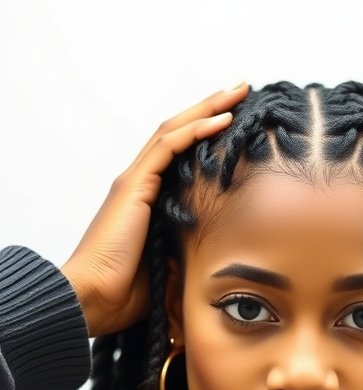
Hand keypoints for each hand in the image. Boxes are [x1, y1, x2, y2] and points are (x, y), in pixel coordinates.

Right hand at [60, 82, 249, 336]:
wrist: (93, 298)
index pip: (180, 152)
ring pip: (173, 130)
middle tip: (242, 91)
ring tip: (238, 92)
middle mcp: (139, 182)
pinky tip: (221, 120)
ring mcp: (134, 181)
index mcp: (146, 198)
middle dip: (210, 109)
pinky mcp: (134, 187)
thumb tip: (221, 250)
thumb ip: (191, 248)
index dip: (206, 133)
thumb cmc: (126, 292)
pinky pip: (168, 148)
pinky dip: (195, 131)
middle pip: (177, 132)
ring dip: (207, 109)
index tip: (237, 120)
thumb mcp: (171, 264)